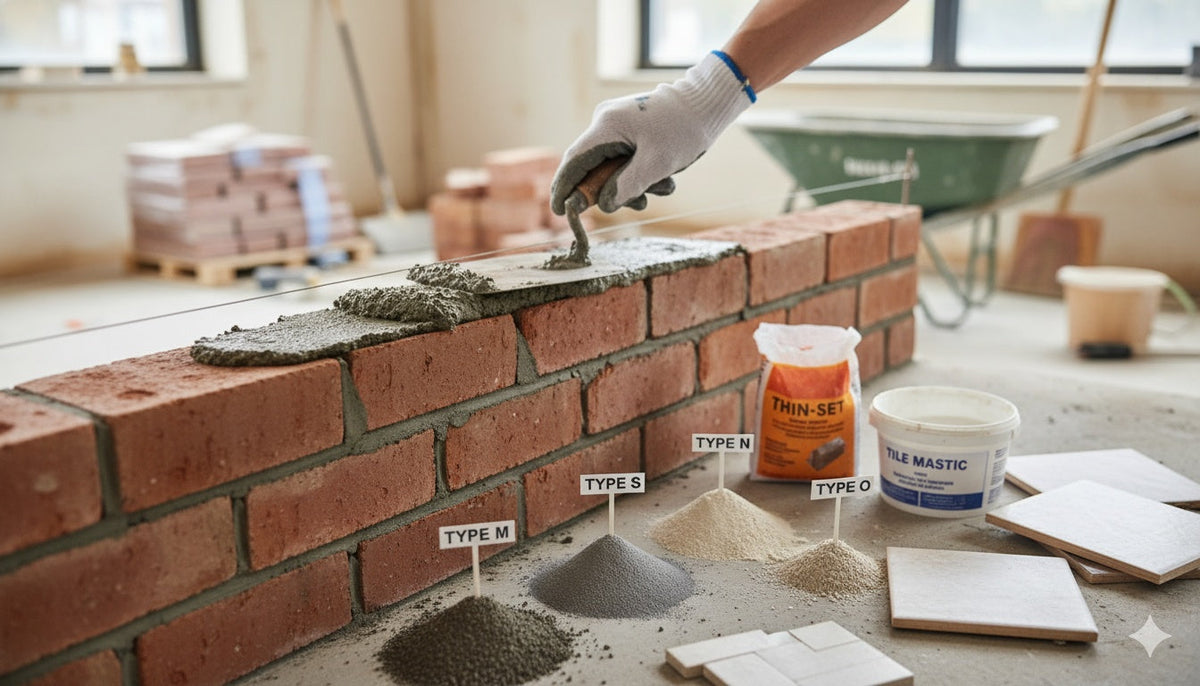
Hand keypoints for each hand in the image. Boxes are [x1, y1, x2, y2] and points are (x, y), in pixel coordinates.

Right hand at [551, 52, 753, 214]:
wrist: (707, 103)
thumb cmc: (684, 130)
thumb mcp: (656, 164)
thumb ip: (626, 186)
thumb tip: (605, 205)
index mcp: (606, 127)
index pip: (574, 162)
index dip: (564, 188)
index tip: (559, 212)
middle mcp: (606, 123)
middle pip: (593, 167)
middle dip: (612, 190)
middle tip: (637, 202)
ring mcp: (618, 125)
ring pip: (612, 166)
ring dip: (633, 184)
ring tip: (661, 187)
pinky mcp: (631, 128)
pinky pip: (626, 158)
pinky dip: (641, 173)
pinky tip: (664, 178)